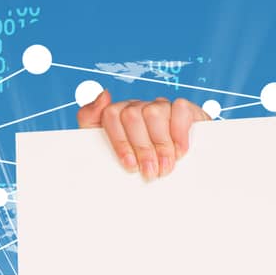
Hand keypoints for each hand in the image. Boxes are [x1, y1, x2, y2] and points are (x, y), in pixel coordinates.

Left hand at [76, 89, 210, 180]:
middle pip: (132, 115)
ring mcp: (161, 107)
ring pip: (154, 113)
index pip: (111, 115)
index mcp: (119, 115)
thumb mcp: (108, 152)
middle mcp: (139, 107)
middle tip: (150, 172)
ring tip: (165, 167)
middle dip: (142, 149)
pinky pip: (179, 109)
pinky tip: (179, 151)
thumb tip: (104, 94)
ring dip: (161, 145)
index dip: (120, 142)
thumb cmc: (139, 166)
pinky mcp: (183, 110)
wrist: (175, 180)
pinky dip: (179, 132)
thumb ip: (92, 120)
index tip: (130, 165)